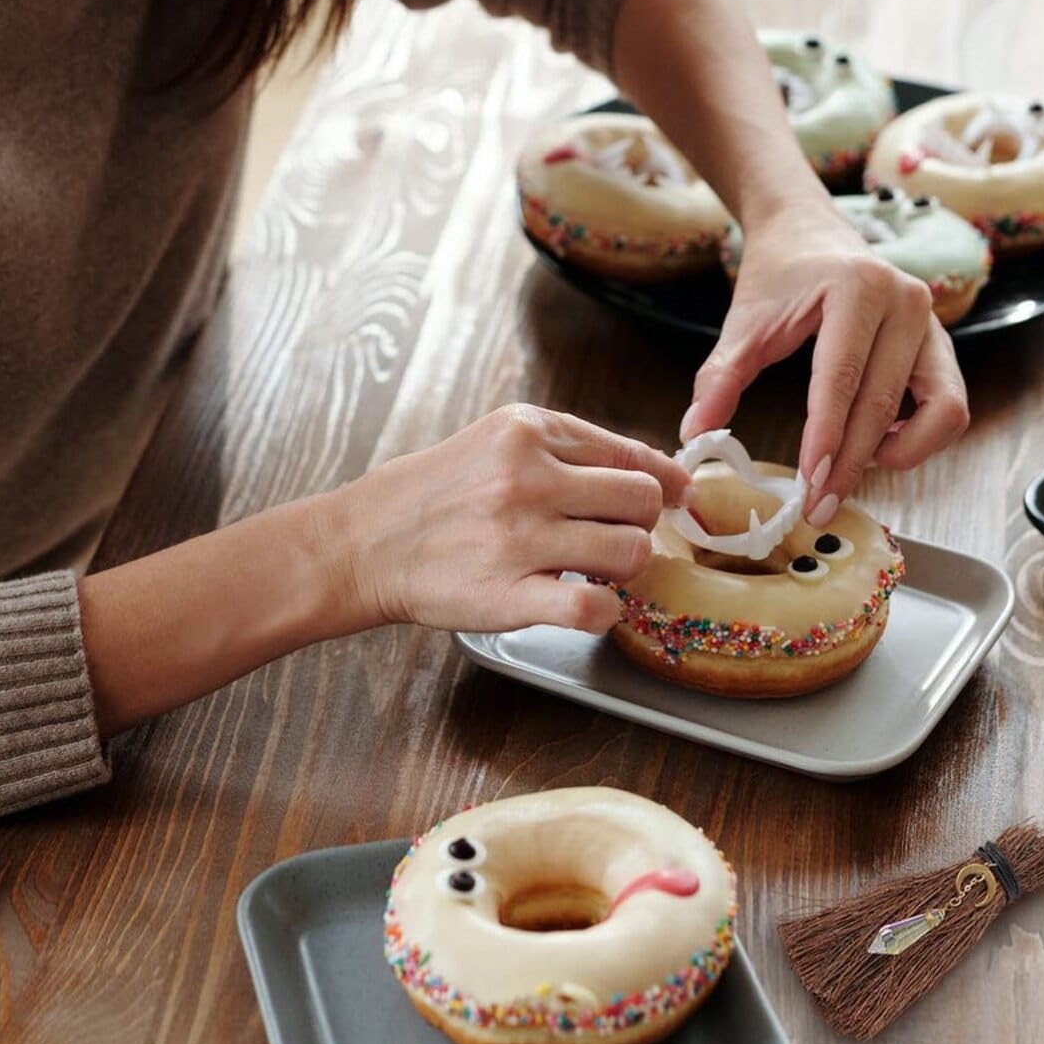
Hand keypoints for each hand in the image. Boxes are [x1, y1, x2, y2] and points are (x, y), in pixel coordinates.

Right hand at [337, 405, 692, 635]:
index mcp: (529, 432)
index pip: (632, 452)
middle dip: (641, 525)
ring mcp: (518, 536)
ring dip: (624, 569)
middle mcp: (527, 477)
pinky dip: (605, 612)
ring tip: (593, 571)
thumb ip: (571, 449)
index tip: (677, 499)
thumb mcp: (499, 442)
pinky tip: (586, 605)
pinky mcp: (508, 593)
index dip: (666, 482)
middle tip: (614, 539)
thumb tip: (660, 473)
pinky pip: (593, 606)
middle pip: (642, 500)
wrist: (366, 541)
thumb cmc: (437, 495)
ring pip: (630, 552)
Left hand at [679, 205, 969, 522]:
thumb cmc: (777, 275)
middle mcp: (907, 302)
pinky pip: (950, 405)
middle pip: (884, 403)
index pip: (843, 378)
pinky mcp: (942, 344)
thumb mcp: (743, 324)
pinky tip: (879, 444)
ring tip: (850, 467)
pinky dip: (921, 435)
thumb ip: (719, 378)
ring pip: (940, 410)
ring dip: (901, 452)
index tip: (809, 483)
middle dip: (853, 462)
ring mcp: (933, 323)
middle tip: (818, 504)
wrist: (807, 230)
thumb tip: (693, 435)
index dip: (827, 438)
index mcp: (858, 287)